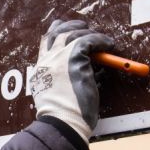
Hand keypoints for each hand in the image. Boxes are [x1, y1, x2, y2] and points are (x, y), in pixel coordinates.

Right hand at [29, 20, 113, 141]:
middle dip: (70, 26)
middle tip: (84, 27)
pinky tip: (109, 44)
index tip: (68, 32)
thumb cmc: (66, 117)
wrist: (63, 123)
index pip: (46, 44)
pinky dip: (101, 40)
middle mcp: (46, 61)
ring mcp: (57, 58)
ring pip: (71, 33)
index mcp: (40, 71)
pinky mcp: (72, 58)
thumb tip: (93, 69)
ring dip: (88, 33)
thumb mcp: (62, 95)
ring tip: (102, 40)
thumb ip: (71, 79)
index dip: (57, 35)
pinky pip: (88, 40)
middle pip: (55, 32)